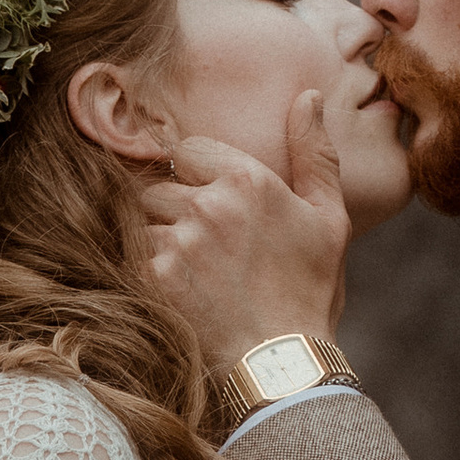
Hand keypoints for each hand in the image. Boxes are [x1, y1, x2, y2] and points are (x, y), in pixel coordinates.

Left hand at [141, 88, 349, 365]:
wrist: (283, 364)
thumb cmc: (309, 290)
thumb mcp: (328, 217)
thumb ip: (314, 152)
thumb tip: (307, 96)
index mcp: (249, 179)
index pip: (186, 150)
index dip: (195, 175)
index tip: (211, 203)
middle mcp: (209, 203)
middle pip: (158, 184)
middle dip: (172, 208)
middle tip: (201, 244)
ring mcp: (178, 240)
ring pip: (141, 218)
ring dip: (156, 237)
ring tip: (189, 271)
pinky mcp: (154, 277)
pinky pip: (132, 254)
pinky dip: (146, 268)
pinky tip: (176, 290)